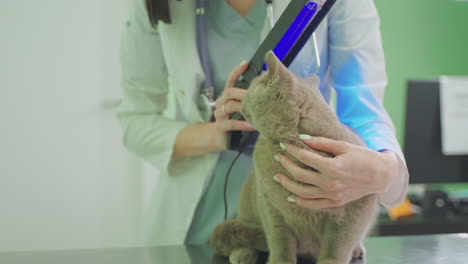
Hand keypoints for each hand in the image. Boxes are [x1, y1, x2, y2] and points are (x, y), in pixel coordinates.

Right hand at [211, 61, 255, 149]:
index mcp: (227, 96)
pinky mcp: (220, 126)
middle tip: (256, 94)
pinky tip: (252, 125)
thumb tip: (269, 92)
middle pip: (229, 92)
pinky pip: (230, 124)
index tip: (246, 63)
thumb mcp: (242, 108)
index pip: (230, 80)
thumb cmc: (234, 120)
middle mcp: (221, 102)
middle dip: (242, 92)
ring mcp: (219, 114)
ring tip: (256, 110)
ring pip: (228, 106)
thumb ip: (250, 100)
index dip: (237, 71)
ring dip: (243, 108)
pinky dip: (242, 124)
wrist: (220, 138)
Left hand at [273, 135, 398, 208]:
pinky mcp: (334, 202)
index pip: (305, 157)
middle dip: (286, 164)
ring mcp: (332, 195)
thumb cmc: (363, 157)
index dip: (292, 150)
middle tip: (278, 156)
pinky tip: (291, 196)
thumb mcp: (343, 145)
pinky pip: (313, 204)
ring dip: (287, 184)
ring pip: (302, 192)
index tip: (284, 144)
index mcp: (333, 167)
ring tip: (277, 177)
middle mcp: (330, 183)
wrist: (381, 175)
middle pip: (300, 175)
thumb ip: (322, 142)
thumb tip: (302, 138)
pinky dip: (300, 201)